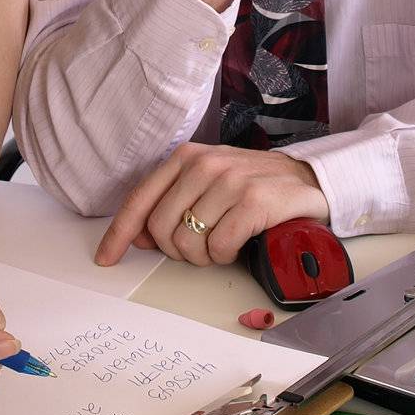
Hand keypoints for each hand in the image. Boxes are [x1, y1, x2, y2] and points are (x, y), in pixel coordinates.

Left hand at [94, 144, 328, 266]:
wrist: (308, 179)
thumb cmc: (254, 186)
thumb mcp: (208, 185)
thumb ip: (172, 204)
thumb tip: (137, 235)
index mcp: (186, 157)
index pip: (140, 199)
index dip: (118, 233)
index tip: (106, 258)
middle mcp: (204, 164)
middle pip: (161, 229)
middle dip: (176, 251)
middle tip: (201, 249)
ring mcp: (229, 181)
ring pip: (188, 242)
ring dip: (204, 256)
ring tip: (223, 244)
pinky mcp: (253, 201)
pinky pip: (219, 247)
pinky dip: (225, 256)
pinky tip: (238, 245)